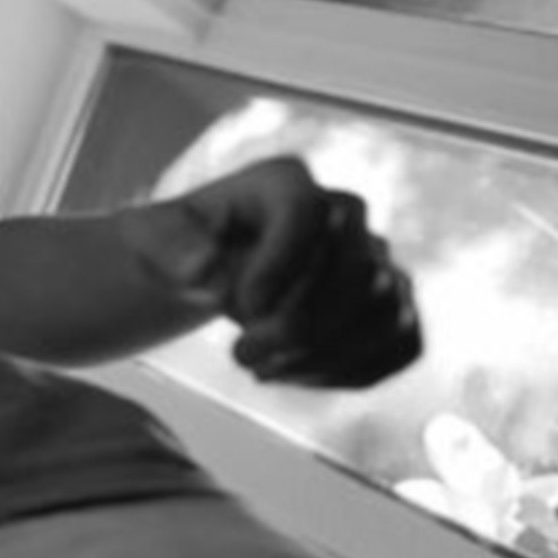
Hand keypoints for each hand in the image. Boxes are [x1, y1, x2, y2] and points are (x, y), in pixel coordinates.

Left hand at [173, 157, 422, 387]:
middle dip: (301, 326)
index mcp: (285, 182)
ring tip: (261, 371)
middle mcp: (344, 213)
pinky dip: (351, 372)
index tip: (241, 308)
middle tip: (240, 356)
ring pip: (387, 313)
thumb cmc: (182, 249)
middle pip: (359, 269)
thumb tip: (209, 273)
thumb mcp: (157, 241)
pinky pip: (400, 345)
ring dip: (325, 356)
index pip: (307, 212)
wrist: (209, 273)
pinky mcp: (391, 306)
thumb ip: (175, 250)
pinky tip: (293, 376)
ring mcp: (375, 259)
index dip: (280, 265)